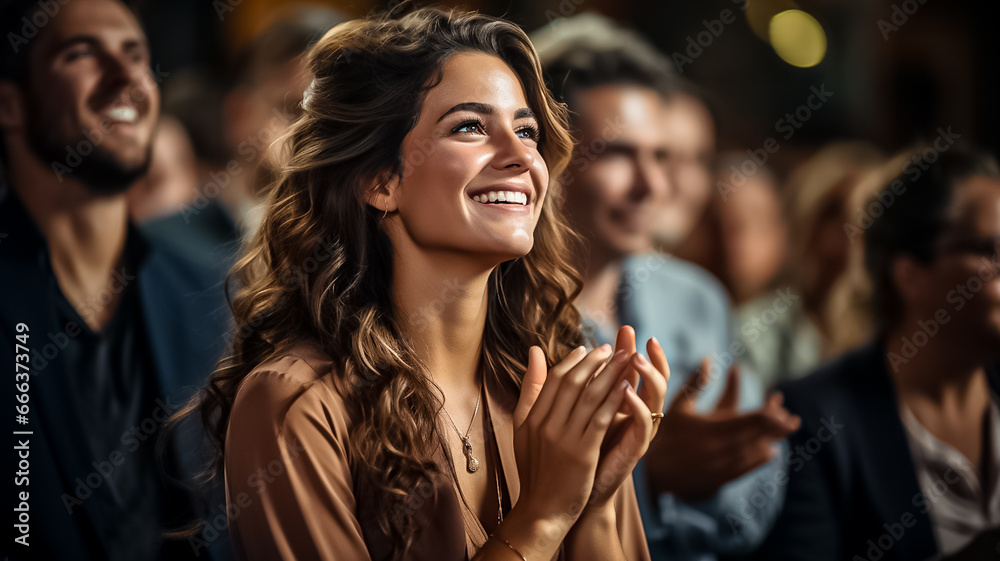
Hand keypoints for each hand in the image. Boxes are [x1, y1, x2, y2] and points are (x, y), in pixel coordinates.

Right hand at [512, 344, 632, 530]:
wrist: (542, 511)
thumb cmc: (535, 471)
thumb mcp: (523, 429)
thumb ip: (530, 390)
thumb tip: (535, 351)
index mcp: (532, 418)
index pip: (554, 379)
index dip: (572, 362)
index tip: (587, 350)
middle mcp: (546, 425)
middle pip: (572, 383)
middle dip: (593, 362)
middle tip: (609, 348)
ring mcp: (563, 439)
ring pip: (589, 397)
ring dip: (609, 374)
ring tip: (624, 358)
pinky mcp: (582, 453)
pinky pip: (600, 418)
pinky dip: (614, 399)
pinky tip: (627, 386)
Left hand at [586, 326, 669, 509]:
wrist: (574, 489)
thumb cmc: (575, 446)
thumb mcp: (575, 406)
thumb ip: (579, 379)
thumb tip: (577, 347)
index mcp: (623, 402)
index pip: (635, 369)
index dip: (633, 348)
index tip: (626, 328)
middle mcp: (636, 414)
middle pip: (655, 379)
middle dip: (652, 358)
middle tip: (642, 340)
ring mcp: (638, 431)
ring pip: (655, 399)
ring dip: (648, 377)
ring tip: (635, 359)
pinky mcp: (635, 449)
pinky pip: (643, 425)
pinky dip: (638, 407)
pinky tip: (628, 392)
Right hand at [645, 357, 799, 500]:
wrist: (652, 473)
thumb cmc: (664, 434)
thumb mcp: (677, 404)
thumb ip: (695, 382)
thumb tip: (707, 357)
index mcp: (714, 427)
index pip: (755, 418)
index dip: (771, 411)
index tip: (778, 401)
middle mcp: (723, 448)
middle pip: (762, 435)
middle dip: (780, 426)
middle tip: (792, 419)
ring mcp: (725, 466)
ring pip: (760, 452)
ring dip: (772, 440)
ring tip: (782, 431)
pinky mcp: (724, 480)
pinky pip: (751, 467)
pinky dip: (762, 456)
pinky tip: (768, 450)